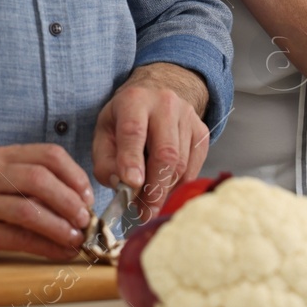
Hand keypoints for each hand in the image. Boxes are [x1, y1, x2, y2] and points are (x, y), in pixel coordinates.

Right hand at [0, 144, 94, 261]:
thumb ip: (30, 181)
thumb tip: (78, 199)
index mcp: (2, 157)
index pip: (48, 154)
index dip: (75, 174)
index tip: (88, 195)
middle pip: (40, 179)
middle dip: (71, 200)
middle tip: (86, 218)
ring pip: (29, 209)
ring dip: (61, 225)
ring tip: (77, 237)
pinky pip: (19, 237)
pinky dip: (46, 246)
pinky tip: (61, 252)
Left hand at [92, 63, 210, 219]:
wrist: (157, 93)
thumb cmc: (125, 118)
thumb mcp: (104, 132)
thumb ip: (105, 160)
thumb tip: (121, 186)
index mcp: (134, 100)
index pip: (134, 131)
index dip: (132, 160)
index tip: (130, 186)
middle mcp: (165, 104)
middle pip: (165, 153)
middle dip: (153, 189)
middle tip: (142, 213)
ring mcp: (188, 118)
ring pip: (180, 164)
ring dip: (163, 192)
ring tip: (148, 206)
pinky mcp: (202, 132)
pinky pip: (192, 168)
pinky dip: (177, 186)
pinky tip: (163, 190)